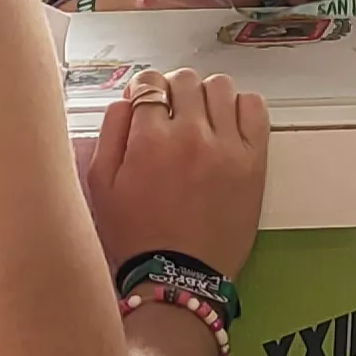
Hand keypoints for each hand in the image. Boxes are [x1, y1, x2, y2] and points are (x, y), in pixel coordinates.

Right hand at [78, 68, 271, 278]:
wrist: (178, 276)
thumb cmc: (136, 236)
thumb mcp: (101, 186)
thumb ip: (110, 134)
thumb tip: (126, 100)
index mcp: (149, 139)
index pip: (149, 82)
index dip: (144, 91)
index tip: (146, 105)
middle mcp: (191, 134)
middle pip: (185, 79)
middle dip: (173, 91)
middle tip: (171, 114)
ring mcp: (227, 145)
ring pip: (220, 87)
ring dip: (206, 96)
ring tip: (200, 120)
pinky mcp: (254, 160)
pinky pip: (254, 107)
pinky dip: (240, 106)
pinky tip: (227, 125)